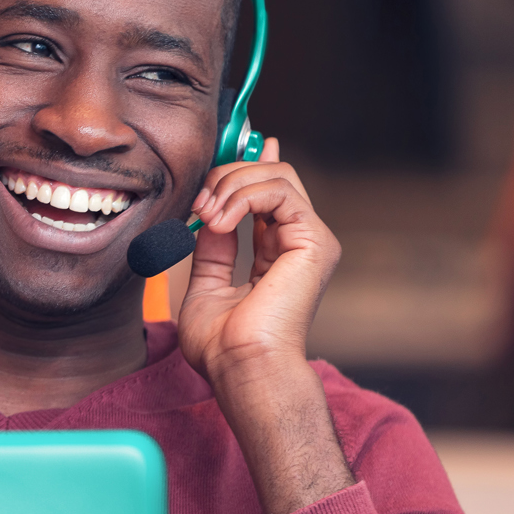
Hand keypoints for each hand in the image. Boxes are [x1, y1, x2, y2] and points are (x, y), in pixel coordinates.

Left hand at [176, 137, 341, 379]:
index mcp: (277, 252)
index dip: (248, 164)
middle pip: (272, 174)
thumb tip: (209, 212)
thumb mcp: (205, 283)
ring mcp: (311, 241)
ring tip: (205, 215)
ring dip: (230, 184)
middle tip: (198, 202)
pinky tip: (219, 221)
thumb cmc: (222, 344)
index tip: (231, 146)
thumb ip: (212, 248)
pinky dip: (242, 196)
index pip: (270, 191)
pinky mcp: (315, 241)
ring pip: (276, 174)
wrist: (241, 367)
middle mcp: (298, 243)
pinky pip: (280, 191)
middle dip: (228, 174)